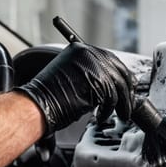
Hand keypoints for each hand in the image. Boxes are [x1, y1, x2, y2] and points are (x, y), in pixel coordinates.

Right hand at [15, 42, 134, 133]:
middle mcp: (88, 53)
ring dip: (120, 104)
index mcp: (81, 49)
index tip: (128, 89)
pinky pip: (112, 97)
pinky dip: (109, 110)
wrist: (37, 105)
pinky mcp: (96, 80)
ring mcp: (93, 65)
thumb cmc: (49, 98)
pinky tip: (101, 116)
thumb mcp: (74, 79)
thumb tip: (113, 86)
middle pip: (120, 71)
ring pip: (118, 86)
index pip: (111, 61)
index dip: (122, 77)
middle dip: (127, 92)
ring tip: (118, 115)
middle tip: (127, 106)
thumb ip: (92, 76)